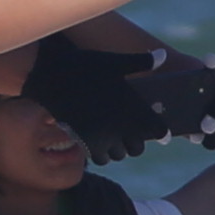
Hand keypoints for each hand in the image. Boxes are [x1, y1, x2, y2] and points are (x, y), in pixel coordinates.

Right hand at [24, 37, 196, 163]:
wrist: (51, 74)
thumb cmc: (86, 66)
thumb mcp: (116, 62)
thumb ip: (142, 63)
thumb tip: (163, 56)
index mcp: (132, 106)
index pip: (157, 130)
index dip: (159, 130)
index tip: (157, 127)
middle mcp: (120, 125)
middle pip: (137, 148)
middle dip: (136, 141)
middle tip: (132, 132)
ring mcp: (102, 136)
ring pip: (119, 155)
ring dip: (118, 148)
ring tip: (114, 136)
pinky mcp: (84, 141)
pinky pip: (100, 158)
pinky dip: (101, 153)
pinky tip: (98, 139)